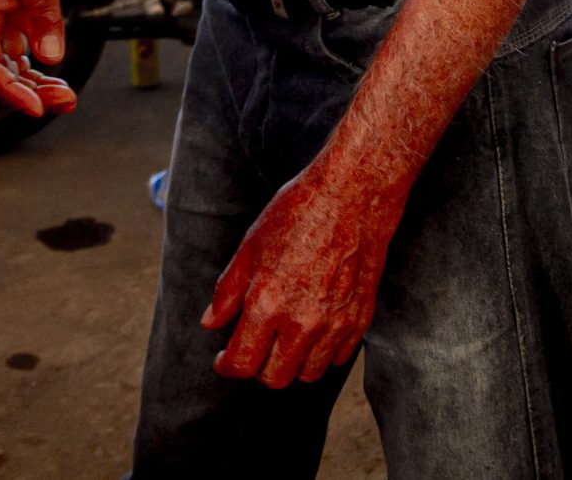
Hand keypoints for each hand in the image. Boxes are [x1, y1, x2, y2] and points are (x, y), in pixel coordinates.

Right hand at [0, 0, 78, 119]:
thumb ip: (44, 13)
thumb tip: (51, 55)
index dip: (9, 92)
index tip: (35, 107)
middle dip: (30, 93)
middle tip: (64, 99)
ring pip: (9, 75)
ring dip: (36, 89)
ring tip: (66, 96)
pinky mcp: (6, 32)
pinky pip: (18, 64)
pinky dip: (37, 78)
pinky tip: (55, 84)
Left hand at [203, 156, 401, 387]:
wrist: (353, 194)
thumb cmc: (298, 212)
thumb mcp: (250, 246)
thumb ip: (228, 291)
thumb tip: (211, 323)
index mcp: (268, 303)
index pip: (243, 363)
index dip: (227, 366)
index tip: (224, 360)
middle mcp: (302, 322)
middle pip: (275, 378)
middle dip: (257, 369)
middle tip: (253, 349)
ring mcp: (335, 324)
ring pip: (308, 374)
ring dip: (290, 364)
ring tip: (283, 340)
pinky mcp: (360, 320)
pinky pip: (337, 358)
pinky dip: (322, 353)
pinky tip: (312, 329)